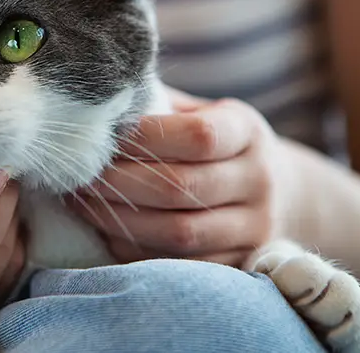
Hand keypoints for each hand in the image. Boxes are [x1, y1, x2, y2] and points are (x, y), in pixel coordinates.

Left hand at [72, 94, 295, 267]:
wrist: (280, 193)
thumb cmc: (217, 143)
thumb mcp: (203, 111)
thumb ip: (160, 104)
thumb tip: (99, 95)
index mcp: (247, 132)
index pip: (199, 136)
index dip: (144, 137)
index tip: (103, 135)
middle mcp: (259, 181)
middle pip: (182, 188)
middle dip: (120, 182)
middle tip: (79, 173)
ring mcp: (253, 227)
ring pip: (179, 233)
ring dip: (120, 220)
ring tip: (82, 202)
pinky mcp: (239, 264)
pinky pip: (179, 265)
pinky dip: (135, 251)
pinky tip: (105, 231)